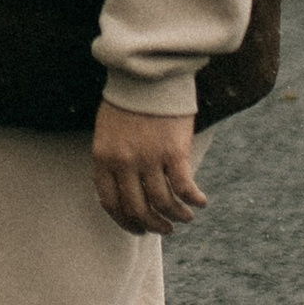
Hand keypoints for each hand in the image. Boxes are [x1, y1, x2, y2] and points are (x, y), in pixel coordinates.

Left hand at [91, 104, 208, 238]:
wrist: (146, 74)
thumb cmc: (128, 101)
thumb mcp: (108, 132)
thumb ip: (112, 160)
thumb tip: (124, 190)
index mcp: (103, 158)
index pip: (111, 203)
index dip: (125, 222)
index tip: (138, 228)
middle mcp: (124, 163)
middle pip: (138, 209)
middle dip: (153, 225)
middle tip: (165, 229)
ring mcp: (149, 159)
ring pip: (163, 203)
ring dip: (176, 215)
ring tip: (185, 217)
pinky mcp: (174, 152)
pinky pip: (184, 187)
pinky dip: (193, 199)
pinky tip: (200, 201)